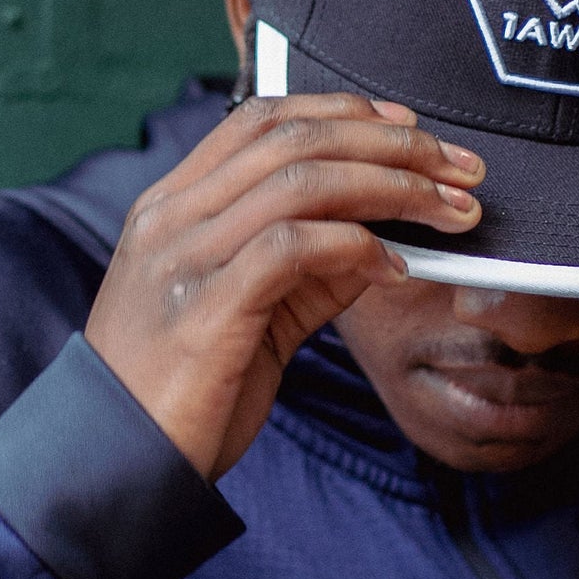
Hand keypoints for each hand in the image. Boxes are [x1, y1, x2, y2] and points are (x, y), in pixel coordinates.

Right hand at [85, 94, 485, 480]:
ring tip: (451, 213)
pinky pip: (293, 247)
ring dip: (394, 188)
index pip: (263, 119)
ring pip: (303, 181)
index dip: (346, 111)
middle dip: (394, 144)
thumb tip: (386, 234)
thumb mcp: (248, 313)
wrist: (115, 467)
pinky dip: (355, 246)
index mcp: (173, 205)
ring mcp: (183, 258)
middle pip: (296, 137)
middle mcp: (172, 217)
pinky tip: (394, 268)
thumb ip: (306, 268)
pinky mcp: (205, 310)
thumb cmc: (185, 391)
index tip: (413, 128)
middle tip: (463, 170)